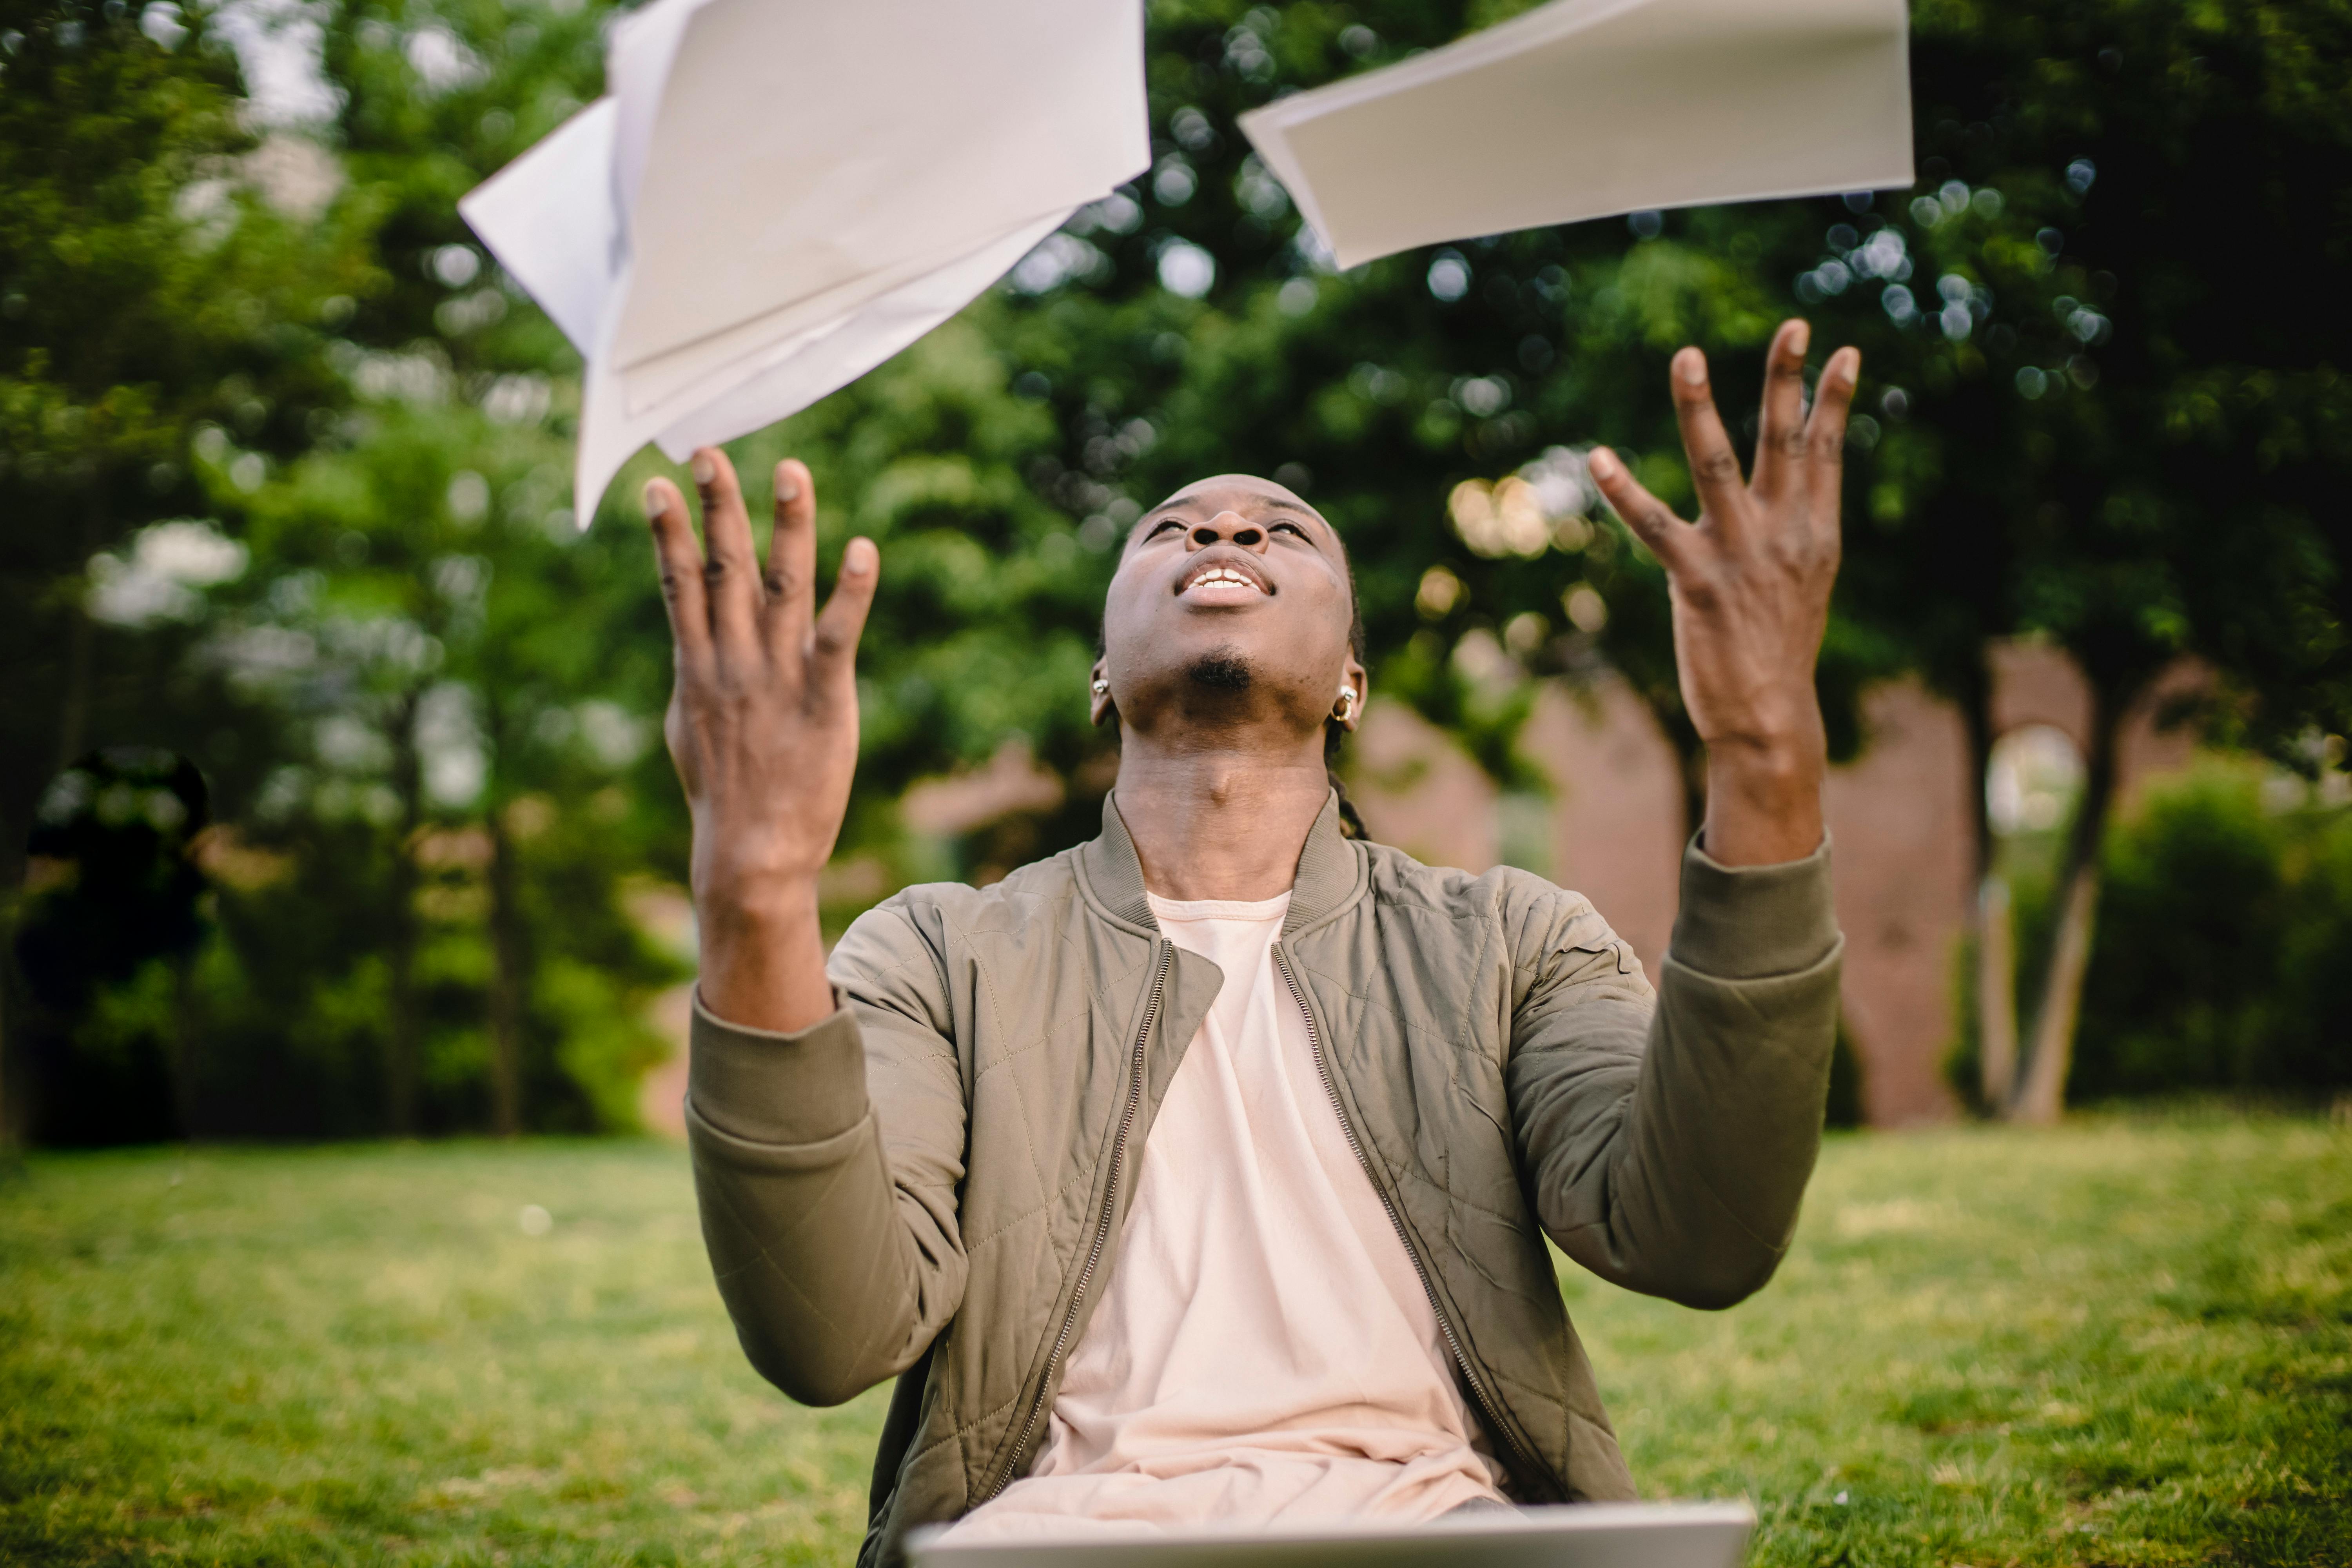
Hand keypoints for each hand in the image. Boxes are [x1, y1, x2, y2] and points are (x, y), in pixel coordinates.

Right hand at [646, 447, 877, 1030]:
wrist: (751, 853)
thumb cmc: (725, 792)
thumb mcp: (689, 726)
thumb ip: (692, 674)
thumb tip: (686, 642)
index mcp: (697, 666)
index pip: (678, 584)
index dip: (667, 531)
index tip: (658, 482)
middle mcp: (732, 661)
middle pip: (723, 568)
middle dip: (717, 507)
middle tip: (709, 451)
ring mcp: (776, 676)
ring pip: (780, 585)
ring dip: (786, 526)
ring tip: (792, 470)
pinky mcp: (824, 697)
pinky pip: (837, 635)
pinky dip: (851, 592)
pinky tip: (863, 550)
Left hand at [1586, 320, 1856, 865]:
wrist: (1768, 718)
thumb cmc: (1778, 650)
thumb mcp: (1803, 584)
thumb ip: (1797, 534)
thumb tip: (1798, 495)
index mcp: (1815, 534)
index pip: (1826, 452)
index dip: (1832, 400)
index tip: (1842, 350)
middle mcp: (1784, 535)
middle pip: (1786, 442)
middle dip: (1788, 380)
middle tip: (1795, 325)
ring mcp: (1740, 554)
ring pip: (1717, 464)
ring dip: (1699, 407)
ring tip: (1686, 355)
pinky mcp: (1696, 580)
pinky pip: (1652, 525)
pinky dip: (1623, 490)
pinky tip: (1598, 458)